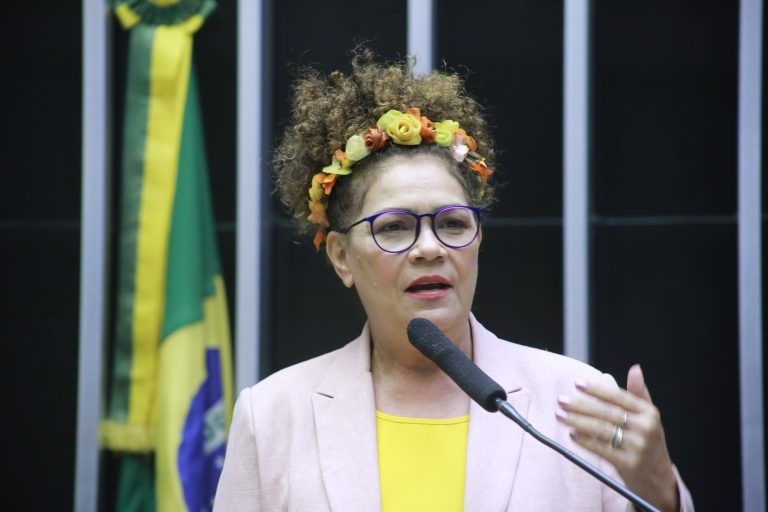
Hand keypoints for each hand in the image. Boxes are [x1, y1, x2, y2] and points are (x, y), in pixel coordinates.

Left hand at [555, 364, 679, 511]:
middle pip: (607, 413)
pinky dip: (585, 441)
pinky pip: (602, 449)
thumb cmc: (649, 442)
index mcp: (648, 413)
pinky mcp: (628, 464)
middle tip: (562, 400)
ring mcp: (637, 447)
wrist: (659, 479)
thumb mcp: (650, 417)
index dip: (597, 389)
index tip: (577, 384)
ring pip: (601, 430)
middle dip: (581, 406)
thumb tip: (635, 368)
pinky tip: (572, 434)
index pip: (619, 397)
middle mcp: (645, 428)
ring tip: (560, 415)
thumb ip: (639, 393)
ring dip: (577, 421)